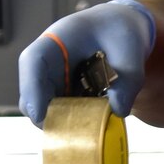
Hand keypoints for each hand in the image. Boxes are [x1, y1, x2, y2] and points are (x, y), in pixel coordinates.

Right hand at [17, 0, 156, 125]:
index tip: (39, 115)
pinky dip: (74, 123)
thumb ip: (128, 81)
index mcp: (59, 40)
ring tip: (89, 127)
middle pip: (32, 91)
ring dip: (62, 122)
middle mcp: (49, 61)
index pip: (34, 61)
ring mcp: (54, 79)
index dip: (32, 89)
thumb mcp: (131, 53)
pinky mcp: (64, 94)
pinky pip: (61, 114)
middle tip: (71, 132)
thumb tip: (117, 111)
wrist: (121, 31)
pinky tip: (94, 123)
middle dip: (46, 115)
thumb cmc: (120, 33)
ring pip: (44, 107)